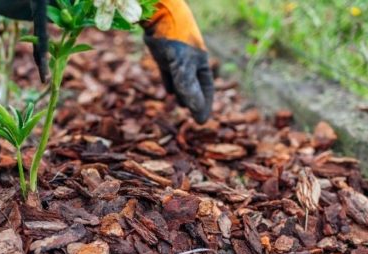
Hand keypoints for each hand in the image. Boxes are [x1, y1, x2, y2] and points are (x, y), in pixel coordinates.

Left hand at [143, 0, 213, 123]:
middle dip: (194, 102)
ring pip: (182, 82)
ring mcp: (178, 60)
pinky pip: (170, 74)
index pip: (207, 90)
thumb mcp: (182, 66)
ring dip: (182, 94)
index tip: (201, 121)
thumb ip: (188, 88)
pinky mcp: (164, 57)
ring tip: (181, 105)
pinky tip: (169, 93)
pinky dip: (170, 84)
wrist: (160, 17)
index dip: (205, 106)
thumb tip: (196, 111)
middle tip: (191, 118)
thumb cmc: (175, 40)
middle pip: (195, 87)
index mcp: (201, 64)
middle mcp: (191, 63)